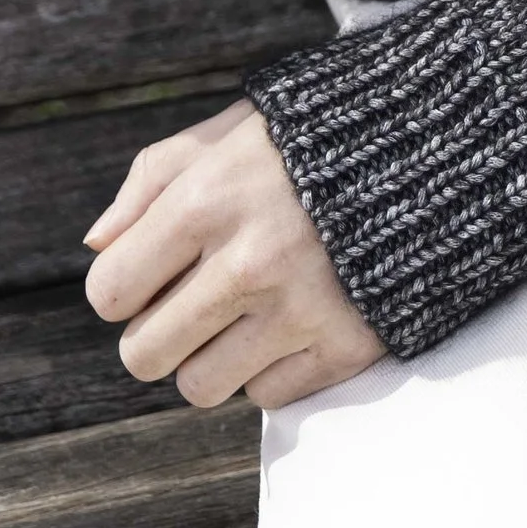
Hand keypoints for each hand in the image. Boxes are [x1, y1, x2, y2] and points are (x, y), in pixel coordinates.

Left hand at [84, 98, 384, 410]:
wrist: (429, 151)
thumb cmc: (309, 138)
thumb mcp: (227, 131)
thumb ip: (151, 179)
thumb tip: (97, 247)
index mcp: (205, 199)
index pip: (110, 291)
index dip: (120, 288)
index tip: (147, 275)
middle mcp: (246, 263)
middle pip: (144, 354)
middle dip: (156, 332)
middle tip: (189, 301)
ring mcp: (296, 312)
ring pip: (200, 386)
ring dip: (210, 356)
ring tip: (239, 312)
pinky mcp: (342, 347)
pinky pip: (267, 396)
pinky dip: (271, 366)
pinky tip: (292, 317)